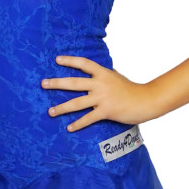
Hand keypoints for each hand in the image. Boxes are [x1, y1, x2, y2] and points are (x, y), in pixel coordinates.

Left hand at [41, 55, 156, 131]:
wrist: (146, 100)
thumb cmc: (131, 89)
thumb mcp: (117, 78)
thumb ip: (106, 75)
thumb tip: (99, 72)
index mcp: (103, 73)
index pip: (84, 64)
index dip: (70, 61)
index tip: (56, 60)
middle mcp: (100, 84)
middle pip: (74, 82)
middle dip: (57, 83)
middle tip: (43, 84)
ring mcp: (102, 98)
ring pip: (77, 102)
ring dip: (62, 108)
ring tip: (50, 111)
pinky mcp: (106, 111)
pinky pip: (88, 118)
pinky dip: (78, 124)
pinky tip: (69, 128)